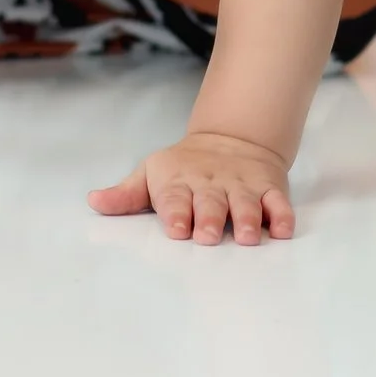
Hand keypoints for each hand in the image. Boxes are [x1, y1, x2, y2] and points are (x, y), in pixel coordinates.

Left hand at [87, 131, 293, 244]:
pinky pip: (279, 202)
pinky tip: (282, 229)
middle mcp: (211, 185)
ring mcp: (242, 186)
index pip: (175, 198)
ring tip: (247, 236)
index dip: (176, 213)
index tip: (177, 229)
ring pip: (247, 203)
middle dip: (210, 219)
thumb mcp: (150, 174)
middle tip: (208, 235)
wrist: (231, 139)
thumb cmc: (183, 169)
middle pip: (211, 203)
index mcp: (179, 182)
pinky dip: (282, 215)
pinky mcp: (269, 188)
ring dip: (248, 219)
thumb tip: (93, 202)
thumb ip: (125, 195)